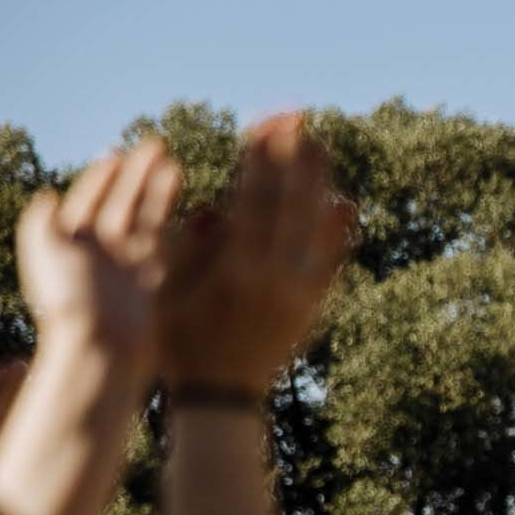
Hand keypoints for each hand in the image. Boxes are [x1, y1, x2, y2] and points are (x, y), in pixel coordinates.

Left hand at [16, 140, 180, 378]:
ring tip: (170, 161)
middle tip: (152, 145)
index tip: (115, 153)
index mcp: (68, 245)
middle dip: (133, 174)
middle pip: (118, 202)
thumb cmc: (70, 302)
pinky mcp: (151, 277)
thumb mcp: (44, 254)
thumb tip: (48, 196)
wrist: (101, 348)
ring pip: (143, 215)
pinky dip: (169, 209)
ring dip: (155, 187)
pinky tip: (179, 191)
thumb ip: (41, 222)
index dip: (100, 177)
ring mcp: (126, 264)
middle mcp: (98, 252)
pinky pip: (163, 235)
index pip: (87, 200)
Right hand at [156, 113, 355, 396]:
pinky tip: (344, 205)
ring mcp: (299, 294)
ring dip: (318, 185)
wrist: (221, 397)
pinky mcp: (312, 308)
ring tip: (319, 146)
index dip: (262, 159)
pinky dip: (337, 233)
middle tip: (299, 117)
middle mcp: (274, 278)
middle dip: (294, 158)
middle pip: (291, 205)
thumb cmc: (180, 342)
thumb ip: (190, 250)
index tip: (266, 124)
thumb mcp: (170, 293)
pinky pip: (331, 263)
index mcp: (234, 270)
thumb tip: (211, 209)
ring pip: (316, 228)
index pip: (254, 201)